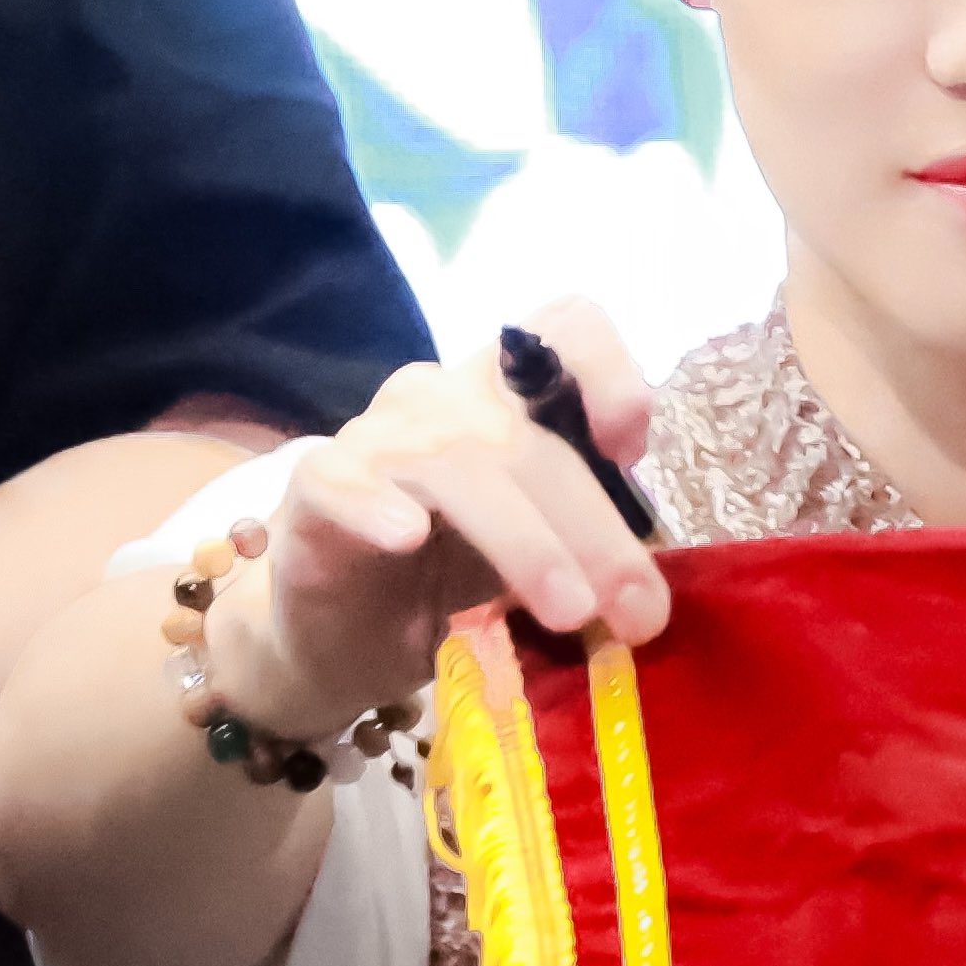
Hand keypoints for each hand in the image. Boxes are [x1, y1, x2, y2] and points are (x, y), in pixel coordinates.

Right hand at [217, 298, 669, 736]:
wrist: (345, 636)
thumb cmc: (452, 583)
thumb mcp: (540, 561)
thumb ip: (590, 549)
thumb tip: (649, 595)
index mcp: (511, 398)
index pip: (566, 329)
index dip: (608, 372)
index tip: (631, 450)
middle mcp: (445, 397)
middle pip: (527, 434)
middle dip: (595, 529)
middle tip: (636, 611)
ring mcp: (378, 436)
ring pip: (456, 461)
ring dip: (524, 539)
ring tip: (568, 611)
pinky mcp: (316, 487)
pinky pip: (344, 480)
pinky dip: (377, 505)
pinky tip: (406, 538)